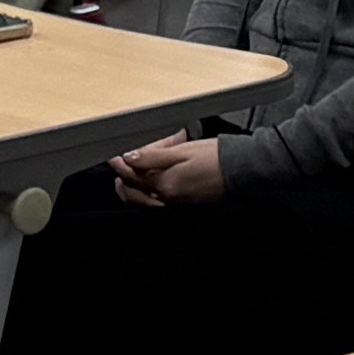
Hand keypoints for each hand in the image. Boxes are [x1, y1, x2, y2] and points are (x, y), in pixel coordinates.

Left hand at [108, 133, 228, 210]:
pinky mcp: (185, 202)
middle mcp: (167, 197)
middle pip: (136, 191)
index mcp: (164, 183)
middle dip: (123, 178)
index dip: (121, 164)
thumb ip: (152, 157)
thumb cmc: (214, 157)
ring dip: (132, 192)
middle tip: (117, 167)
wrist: (240, 170)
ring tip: (125, 183)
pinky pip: (157, 203)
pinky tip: (149, 190)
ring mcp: (176, 202)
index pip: (133, 175)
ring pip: (144, 201)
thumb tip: (129, 158)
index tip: (114, 156)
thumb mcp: (181, 151)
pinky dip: (146, 197)